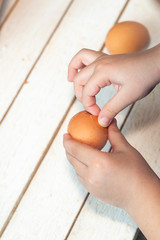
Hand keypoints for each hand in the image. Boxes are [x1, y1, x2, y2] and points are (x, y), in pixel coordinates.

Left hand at [63, 120, 159, 238]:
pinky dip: (80, 167)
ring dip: (74, 158)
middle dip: (68, 148)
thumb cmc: (137, 173)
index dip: (67, 140)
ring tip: (79, 150)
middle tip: (71, 139)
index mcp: (98, 162)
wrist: (142, 197)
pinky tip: (86, 162)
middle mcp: (91, 175)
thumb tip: (108, 121)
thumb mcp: (125, 149)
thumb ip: (113, 134)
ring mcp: (90, 185)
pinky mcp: (92, 192)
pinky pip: (80, 176)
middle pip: (71, 158)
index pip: (75, 148)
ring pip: (75, 168)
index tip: (66, 134)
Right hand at [68, 45, 159, 126]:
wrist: (155, 62)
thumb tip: (100, 121)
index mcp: (103, 71)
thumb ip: (111, 109)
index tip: (98, 114)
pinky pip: (87, 56)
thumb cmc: (144, 76)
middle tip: (91, 106)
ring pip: (79, 61)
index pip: (87, 91)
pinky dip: (80, 63)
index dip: (89, 105)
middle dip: (81, 95)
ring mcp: (102, 58)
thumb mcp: (128, 96)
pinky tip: (80, 71)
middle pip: (79, 79)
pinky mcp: (106, 59)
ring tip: (70, 80)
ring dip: (73, 72)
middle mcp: (99, 62)